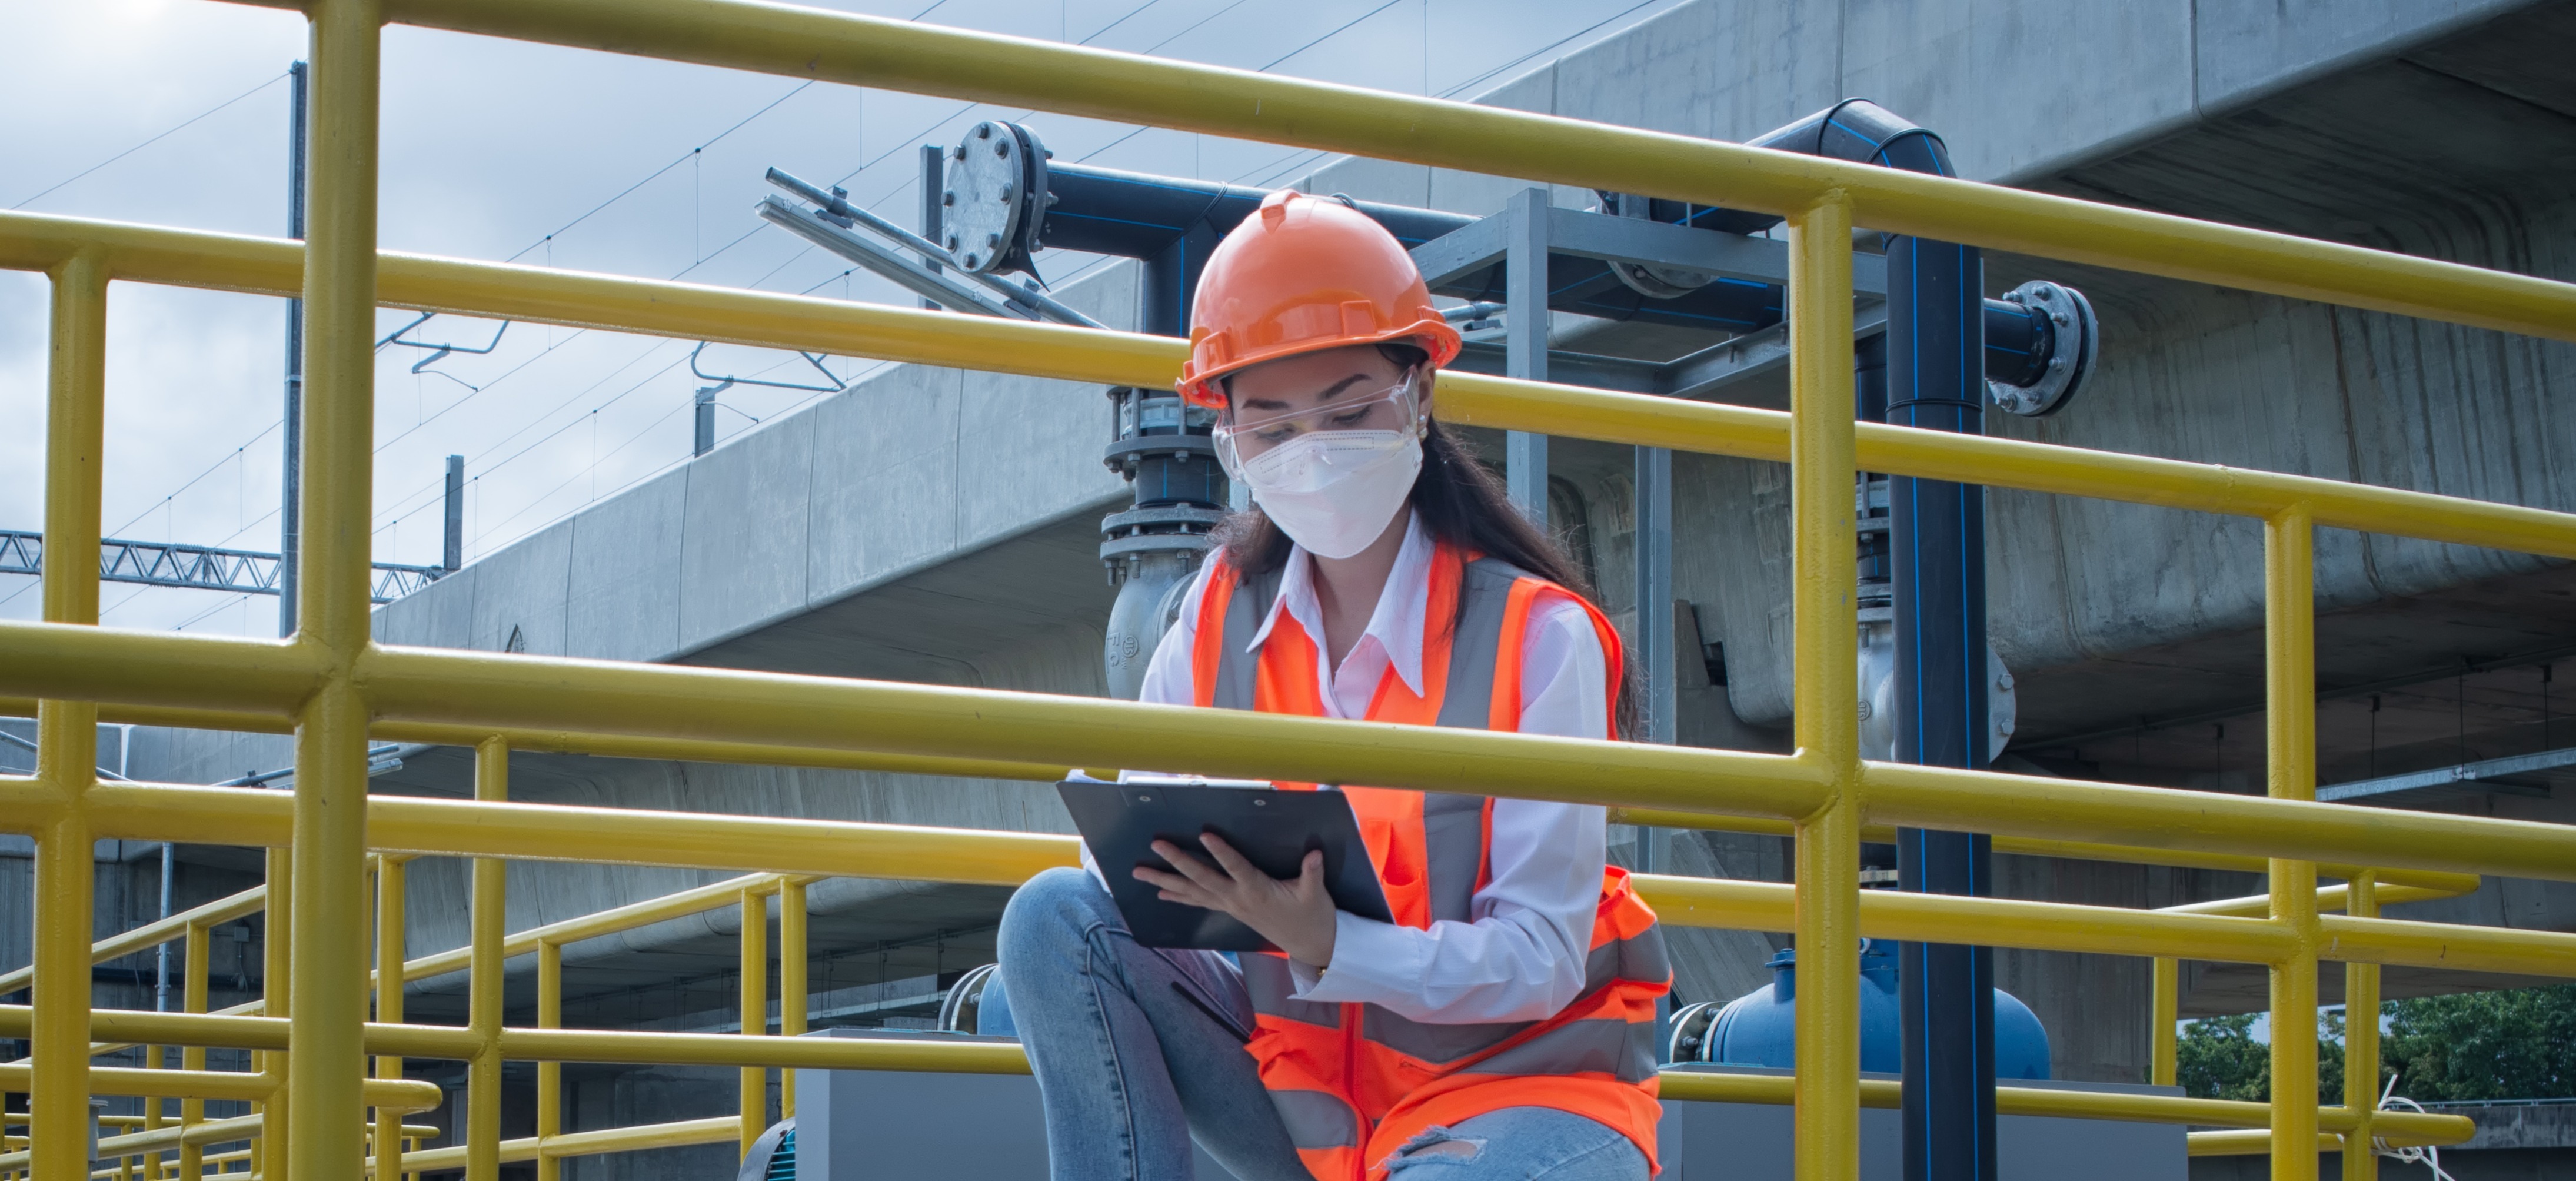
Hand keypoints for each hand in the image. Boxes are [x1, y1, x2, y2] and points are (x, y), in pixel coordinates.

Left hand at [1135, 833, 1337, 968]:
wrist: (1310, 944)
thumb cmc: (1313, 916)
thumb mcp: (1316, 894)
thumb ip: (1313, 873)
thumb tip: (1315, 853)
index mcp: (1258, 891)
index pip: (1236, 868)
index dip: (1221, 852)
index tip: (1204, 835)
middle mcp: (1238, 899)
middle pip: (1202, 879)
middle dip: (1177, 862)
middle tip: (1156, 846)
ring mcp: (1231, 906)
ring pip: (1193, 892)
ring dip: (1165, 881)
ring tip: (1139, 872)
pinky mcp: (1230, 911)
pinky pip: (1199, 902)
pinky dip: (1179, 896)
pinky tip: (1161, 892)